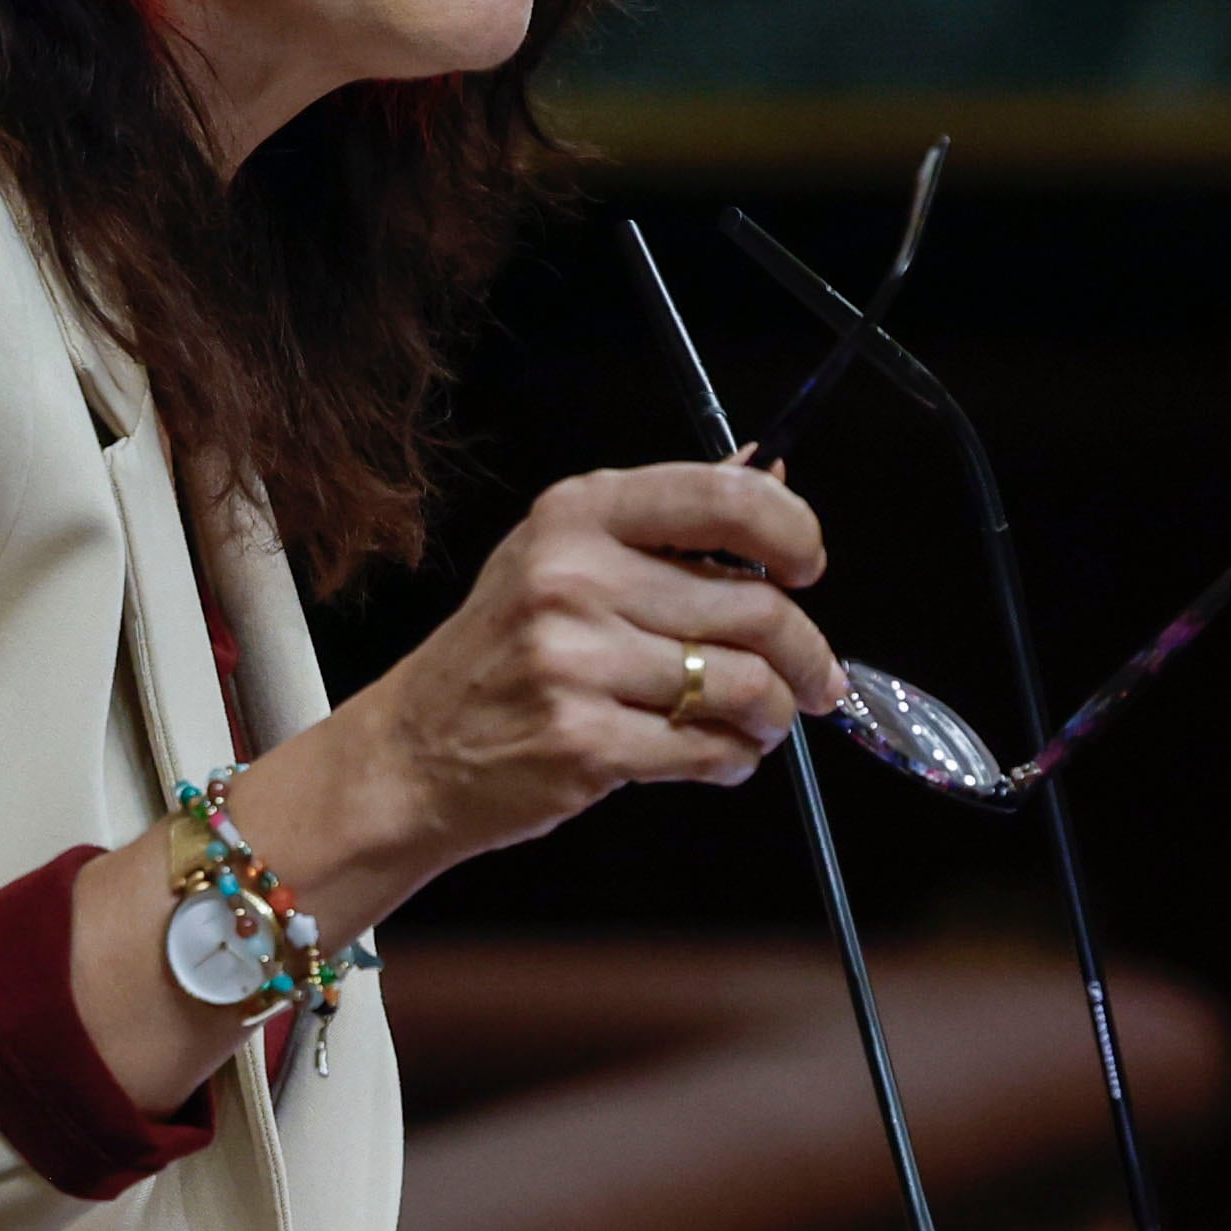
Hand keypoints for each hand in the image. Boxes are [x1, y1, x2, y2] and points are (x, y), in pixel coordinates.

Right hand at [350, 463, 847, 862]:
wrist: (414, 750)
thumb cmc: (503, 650)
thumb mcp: (564, 556)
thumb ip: (668, 521)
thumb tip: (767, 471)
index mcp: (577, 515)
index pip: (724, 499)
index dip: (792, 533)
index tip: (808, 569)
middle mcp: (574, 577)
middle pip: (753, 607)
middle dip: (804, 653)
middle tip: (815, 679)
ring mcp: (575, 662)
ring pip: (742, 685)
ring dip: (773, 714)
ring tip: (764, 722)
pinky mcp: (585, 743)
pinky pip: (707, 749)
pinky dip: (734, 759)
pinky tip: (721, 756)